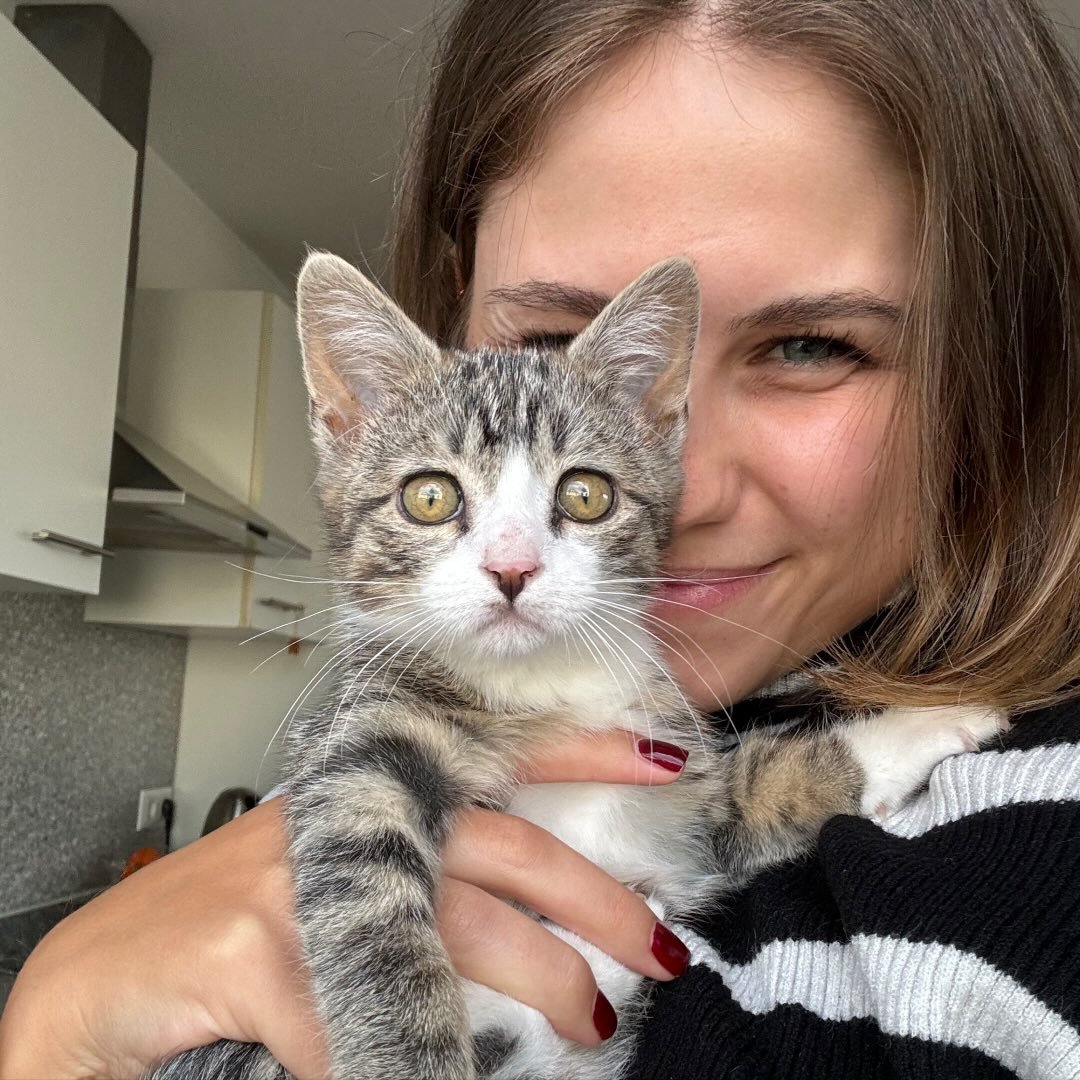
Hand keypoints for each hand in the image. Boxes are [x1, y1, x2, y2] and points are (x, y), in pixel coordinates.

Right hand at [0, 731, 688, 1077]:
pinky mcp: (255, 947)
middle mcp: (346, 821)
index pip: (494, 760)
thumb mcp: (336, 895)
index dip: (580, 750)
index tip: (665, 756)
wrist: (96, 985)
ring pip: (454, 927)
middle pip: (503, 849)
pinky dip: (401, 1066)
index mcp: (370, 802)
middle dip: (592, 896)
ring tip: (591, 1019)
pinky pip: (362, 1024)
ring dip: (533, 980)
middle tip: (658, 946)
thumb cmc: (222, 940)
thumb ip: (421, 898)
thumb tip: (536, 941)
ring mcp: (300, 878)